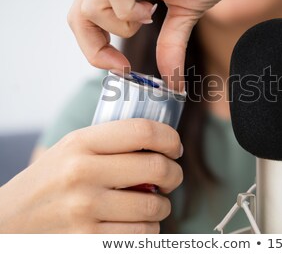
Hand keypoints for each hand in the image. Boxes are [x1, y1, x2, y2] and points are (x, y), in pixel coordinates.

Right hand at [0, 119, 182, 232]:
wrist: (7, 224)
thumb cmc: (47, 183)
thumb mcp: (70, 150)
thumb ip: (110, 142)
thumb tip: (160, 142)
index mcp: (80, 144)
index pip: (142, 131)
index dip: (169, 138)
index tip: (174, 148)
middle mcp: (82, 173)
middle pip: (156, 167)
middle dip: (174, 174)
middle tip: (171, 177)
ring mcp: (85, 210)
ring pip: (154, 207)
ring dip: (162, 206)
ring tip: (151, 204)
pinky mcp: (89, 241)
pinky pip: (142, 235)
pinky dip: (148, 230)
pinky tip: (136, 223)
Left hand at [68, 0, 260, 90]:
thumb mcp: (185, 15)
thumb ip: (170, 44)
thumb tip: (171, 80)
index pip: (83, 19)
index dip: (95, 50)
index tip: (122, 68)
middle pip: (79, 16)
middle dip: (98, 49)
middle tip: (125, 62)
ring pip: (92, 5)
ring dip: (121, 26)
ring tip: (150, 17)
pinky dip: (129, 10)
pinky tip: (152, 8)